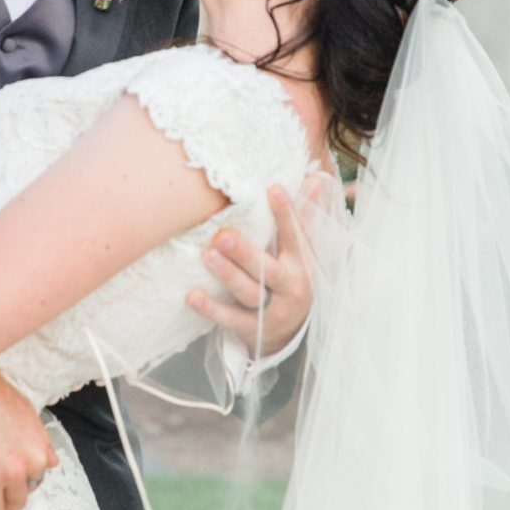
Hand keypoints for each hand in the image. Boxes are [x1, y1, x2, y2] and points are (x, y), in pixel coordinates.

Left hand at [186, 180, 315, 355]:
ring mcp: (272, 310)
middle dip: (245, 252)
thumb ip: (306, 216)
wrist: (290, 331)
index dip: (287, 213)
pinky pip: (231, 319)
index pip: (296, 235)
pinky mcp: (254, 329)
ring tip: (207, 255)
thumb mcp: (303, 250)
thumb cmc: (291, 277)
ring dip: (227, 274)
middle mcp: (290, 287)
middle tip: (223, 235)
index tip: (273, 188)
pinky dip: (211, 309)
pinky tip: (191, 295)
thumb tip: (317, 177)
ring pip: (249, 292)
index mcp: (302, 263)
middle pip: (268, 270)